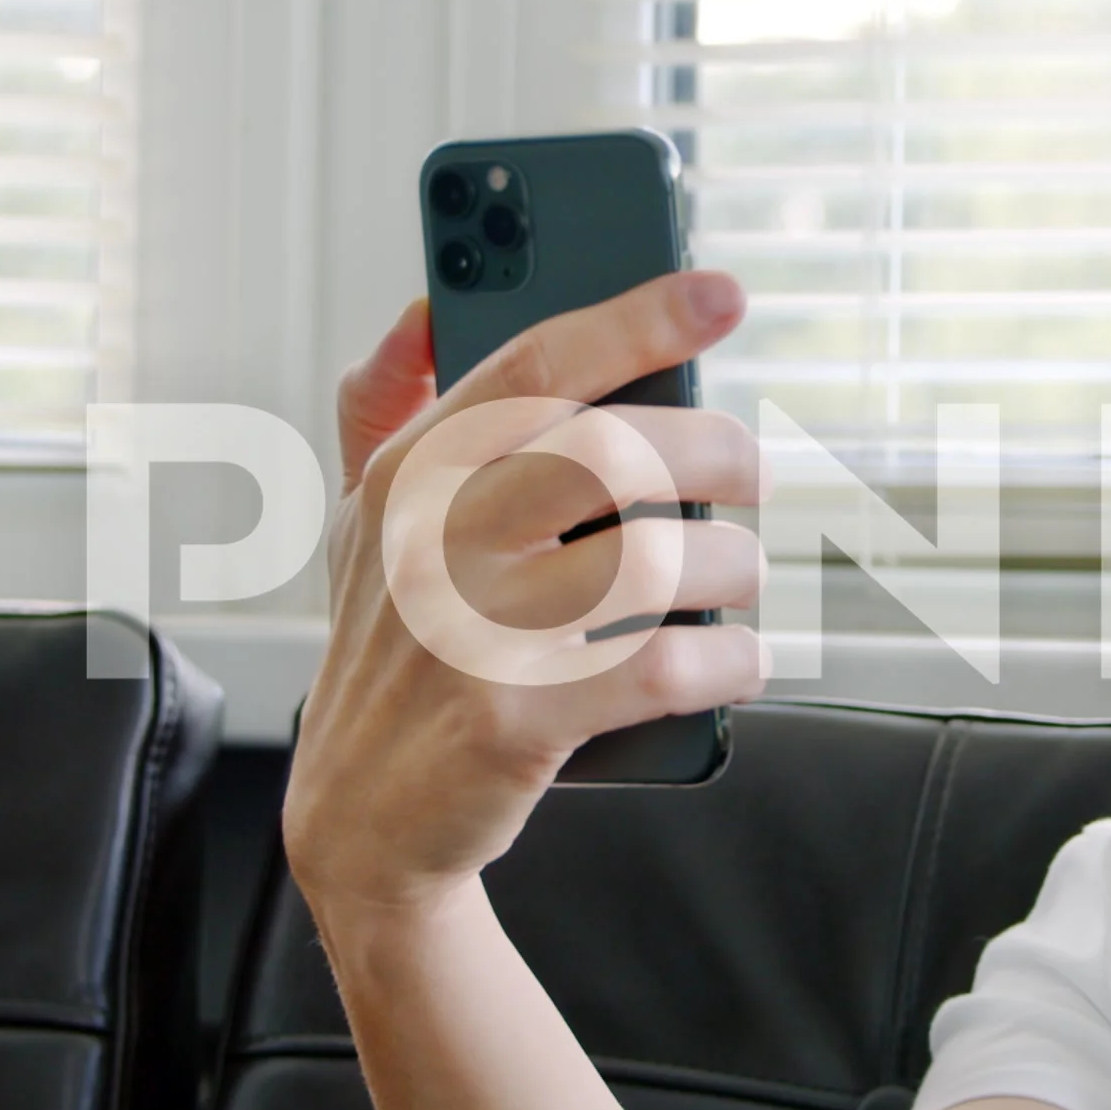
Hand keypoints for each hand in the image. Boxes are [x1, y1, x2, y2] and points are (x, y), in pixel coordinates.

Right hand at [281, 273, 769, 924]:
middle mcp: (434, 539)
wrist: (360, 816)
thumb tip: (422, 307)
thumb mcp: (362, 518)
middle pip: (614, 451)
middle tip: (750, 471)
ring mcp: (473, 631)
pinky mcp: (514, 719)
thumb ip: (385, 403)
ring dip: (733, 566)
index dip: (638, 318)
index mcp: (409, 470)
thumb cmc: (387, 645)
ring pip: (656, 560)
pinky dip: (729, 660)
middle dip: (717, 451)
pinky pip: (664, 667)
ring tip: (740, 576)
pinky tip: (737, 658)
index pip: (536, 364)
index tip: (720, 293)